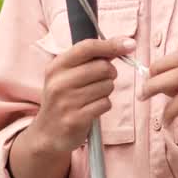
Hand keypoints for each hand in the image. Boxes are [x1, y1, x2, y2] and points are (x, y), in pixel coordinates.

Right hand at [30, 36, 135, 151]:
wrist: (47, 133)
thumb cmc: (63, 99)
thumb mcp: (67, 75)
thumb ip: (90, 59)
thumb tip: (123, 43)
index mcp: (56, 66)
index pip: (87, 47)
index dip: (111, 44)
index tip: (130, 44)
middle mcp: (59, 82)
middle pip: (102, 67)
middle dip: (110, 73)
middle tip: (103, 79)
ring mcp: (66, 102)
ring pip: (107, 86)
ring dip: (106, 91)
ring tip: (93, 96)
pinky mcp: (75, 119)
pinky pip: (105, 104)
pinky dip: (104, 105)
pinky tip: (92, 109)